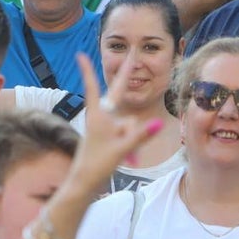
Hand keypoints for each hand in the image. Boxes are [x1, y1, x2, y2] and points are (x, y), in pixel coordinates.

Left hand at [67, 53, 161, 193]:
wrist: (84, 184)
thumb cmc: (97, 165)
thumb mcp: (121, 149)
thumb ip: (140, 136)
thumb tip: (158, 123)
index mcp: (98, 115)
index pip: (92, 87)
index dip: (87, 70)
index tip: (80, 54)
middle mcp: (101, 118)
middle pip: (118, 96)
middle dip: (126, 78)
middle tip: (132, 55)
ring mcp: (105, 128)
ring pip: (127, 123)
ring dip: (131, 138)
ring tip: (128, 159)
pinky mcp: (108, 138)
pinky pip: (126, 134)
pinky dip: (131, 145)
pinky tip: (131, 161)